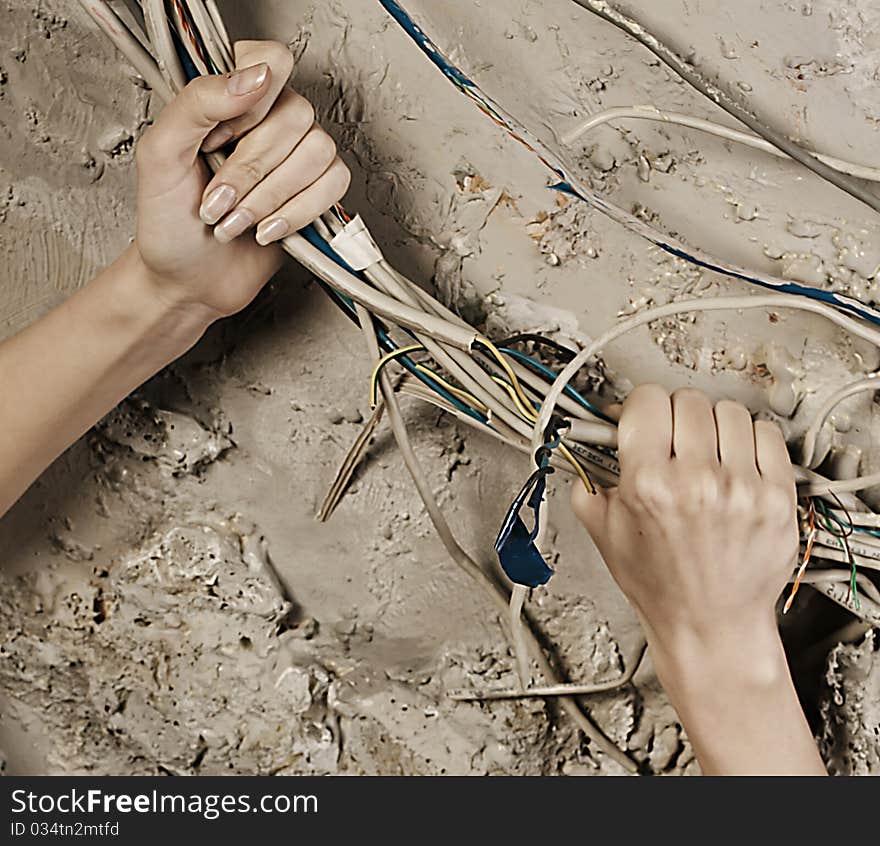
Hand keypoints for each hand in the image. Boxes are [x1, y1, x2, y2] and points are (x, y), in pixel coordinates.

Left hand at [134, 40, 350, 322]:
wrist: (185, 279)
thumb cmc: (167, 221)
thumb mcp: (160, 153)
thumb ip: (199, 102)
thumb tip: (255, 75)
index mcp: (230, 100)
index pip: (272, 60)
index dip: (256, 98)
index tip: (223, 136)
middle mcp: (269, 123)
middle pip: (297, 116)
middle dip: (252, 169)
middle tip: (218, 199)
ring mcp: (296, 160)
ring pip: (319, 152)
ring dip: (272, 196)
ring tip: (238, 220)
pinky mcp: (315, 196)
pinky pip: (333, 186)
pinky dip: (298, 212)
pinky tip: (266, 229)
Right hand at [572, 385, 797, 672]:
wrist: (710, 624)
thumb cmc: (660, 584)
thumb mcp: (604, 532)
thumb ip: (588, 476)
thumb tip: (587, 437)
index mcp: (648, 485)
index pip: (646, 400)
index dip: (639, 408)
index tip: (642, 420)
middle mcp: (697, 482)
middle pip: (686, 400)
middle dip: (673, 416)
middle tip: (671, 441)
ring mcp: (743, 488)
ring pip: (727, 410)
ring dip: (712, 425)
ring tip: (705, 454)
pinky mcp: (778, 496)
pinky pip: (766, 433)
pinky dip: (748, 439)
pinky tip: (734, 462)